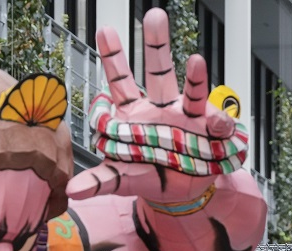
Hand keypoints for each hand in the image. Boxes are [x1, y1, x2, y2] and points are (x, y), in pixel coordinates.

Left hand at [66, 8, 245, 204]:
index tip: (105, 30)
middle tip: (155, 16)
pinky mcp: (208, 132)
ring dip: (196, 75)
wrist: (179, 192)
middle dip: (156, 44)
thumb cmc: (149, 176)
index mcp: (135, 114)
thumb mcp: (120, 180)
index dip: (114, 57)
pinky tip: (216, 124)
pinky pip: (215, 122)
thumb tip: (71, 190)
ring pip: (191, 90)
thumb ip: (99, 182)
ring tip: (196, 61)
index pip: (121, 82)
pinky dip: (219, 122)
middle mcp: (161, 108)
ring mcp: (186, 117)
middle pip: (158, 71)